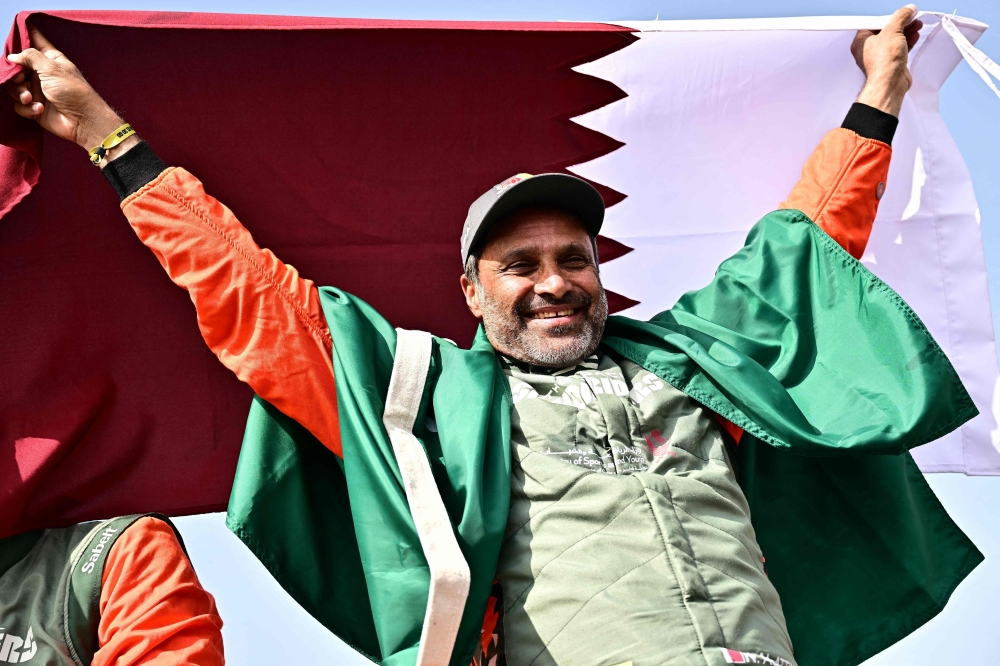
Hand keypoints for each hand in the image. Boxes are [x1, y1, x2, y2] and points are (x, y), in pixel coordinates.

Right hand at [5, 24, 127, 152]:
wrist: (84, 121)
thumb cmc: (73, 91)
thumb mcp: (52, 69)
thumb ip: (31, 57)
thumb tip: (13, 56)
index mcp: (50, 60)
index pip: (35, 42)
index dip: (23, 36)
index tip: (14, 34)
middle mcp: (42, 74)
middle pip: (18, 67)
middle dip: (15, 74)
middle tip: (20, 79)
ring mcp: (39, 91)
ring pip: (15, 87)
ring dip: (20, 92)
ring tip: (29, 98)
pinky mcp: (36, 107)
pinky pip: (21, 105)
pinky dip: (27, 108)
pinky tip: (39, 109)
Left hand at [850, 5, 922, 116]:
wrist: (890, 84)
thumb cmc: (884, 62)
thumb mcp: (892, 31)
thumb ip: (901, 17)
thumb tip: (908, 9)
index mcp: (861, 42)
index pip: (875, 23)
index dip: (889, 17)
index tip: (901, 13)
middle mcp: (869, 50)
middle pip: (886, 30)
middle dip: (901, 23)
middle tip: (912, 17)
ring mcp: (880, 57)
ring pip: (895, 39)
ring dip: (907, 31)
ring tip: (917, 24)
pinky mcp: (891, 63)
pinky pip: (900, 48)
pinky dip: (908, 41)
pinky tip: (915, 35)